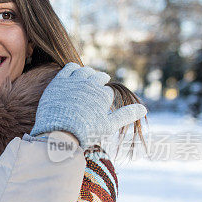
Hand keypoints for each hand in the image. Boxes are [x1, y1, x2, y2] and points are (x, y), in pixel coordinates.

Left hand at [30, 62, 146, 148]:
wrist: (57, 133)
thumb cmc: (85, 133)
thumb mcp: (108, 126)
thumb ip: (126, 115)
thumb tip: (144, 109)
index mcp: (103, 95)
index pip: (107, 92)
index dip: (105, 96)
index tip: (103, 100)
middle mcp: (90, 85)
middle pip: (98, 78)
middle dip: (100, 81)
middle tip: (98, 84)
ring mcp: (74, 81)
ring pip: (85, 71)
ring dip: (89, 73)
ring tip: (88, 78)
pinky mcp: (59, 81)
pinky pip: (69, 68)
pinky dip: (74, 68)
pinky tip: (75, 72)